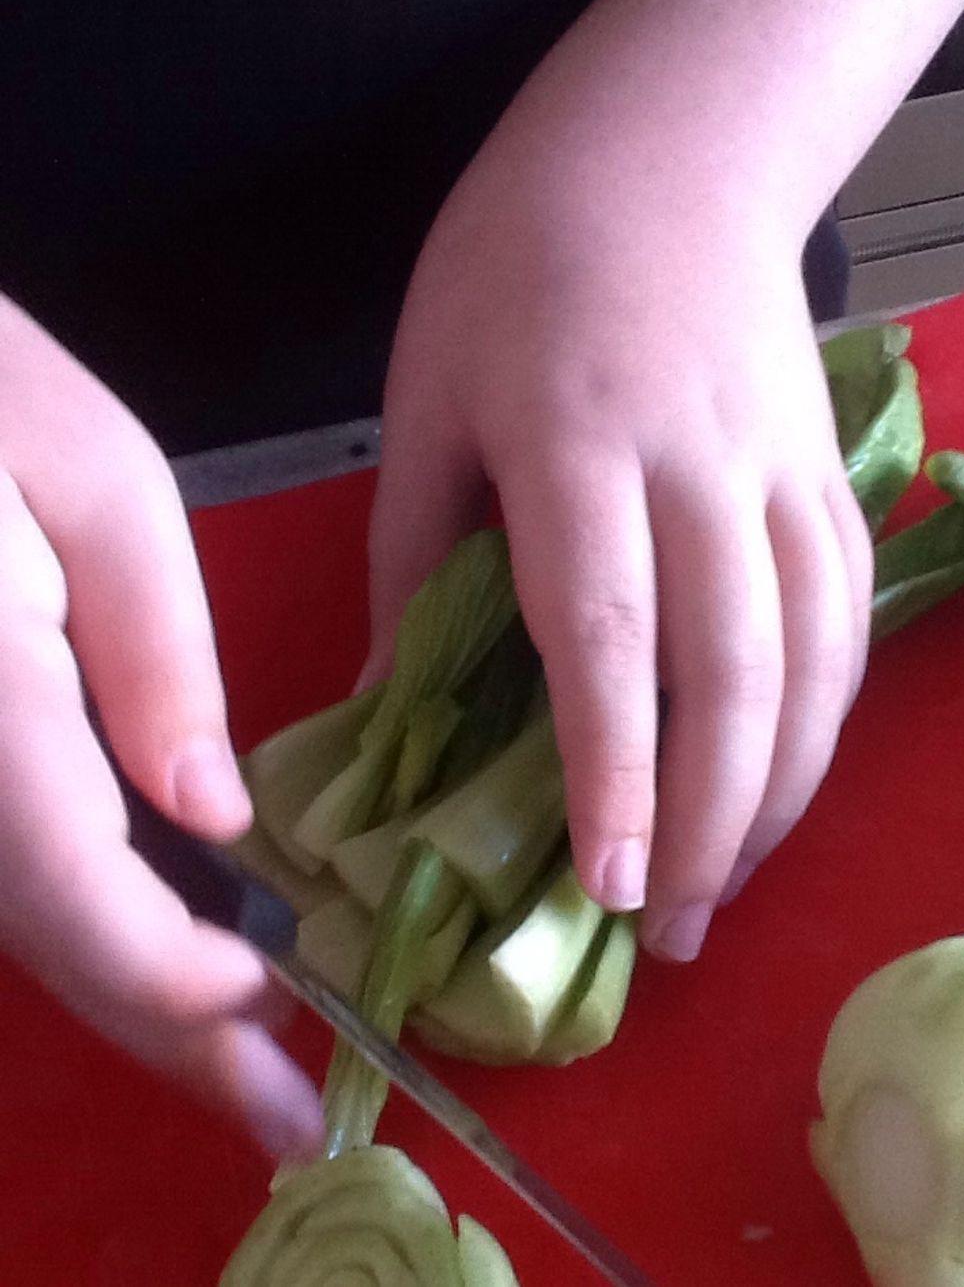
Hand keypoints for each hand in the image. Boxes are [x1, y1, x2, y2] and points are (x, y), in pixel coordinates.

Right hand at [0, 294, 322, 1156]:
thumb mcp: (98, 488)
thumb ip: (158, 660)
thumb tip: (219, 816)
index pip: (89, 905)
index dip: (189, 980)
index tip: (286, 999)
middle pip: (57, 952)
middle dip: (178, 1042)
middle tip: (286, 1125)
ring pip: (32, 933)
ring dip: (141, 1005)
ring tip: (246, 1067)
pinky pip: (15, 882)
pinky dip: (99, 935)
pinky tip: (169, 956)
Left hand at [363, 14, 871, 959]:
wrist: (668, 153)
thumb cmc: (514, 267)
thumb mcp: (425, 401)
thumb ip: (411, 559)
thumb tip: (387, 707)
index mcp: (575, 444)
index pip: (607, 636)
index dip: (616, 775)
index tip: (615, 890)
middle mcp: (700, 467)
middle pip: (732, 672)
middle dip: (712, 819)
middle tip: (672, 929)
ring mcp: (784, 469)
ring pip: (811, 661)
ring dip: (781, 791)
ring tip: (731, 888)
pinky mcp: (827, 472)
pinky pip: (846, 615)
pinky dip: (824, 716)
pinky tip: (787, 781)